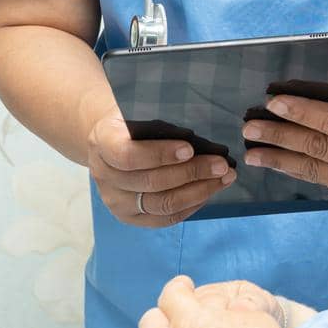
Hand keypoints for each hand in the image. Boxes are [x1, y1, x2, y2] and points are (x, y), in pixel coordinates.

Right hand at [85, 110, 236, 226]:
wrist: (111, 141)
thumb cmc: (134, 120)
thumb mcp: (138, 108)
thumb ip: (158, 117)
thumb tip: (202, 119)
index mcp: (102, 142)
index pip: (128, 154)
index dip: (160, 154)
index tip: (190, 148)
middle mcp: (104, 175)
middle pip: (151, 182)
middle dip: (192, 173)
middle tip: (222, 164)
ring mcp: (115, 200)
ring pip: (161, 204)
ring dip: (198, 192)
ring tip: (224, 178)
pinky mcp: (130, 217)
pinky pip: (164, 218)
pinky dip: (191, 206)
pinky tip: (210, 191)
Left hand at [238, 77, 327, 203]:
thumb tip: (312, 90)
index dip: (301, 112)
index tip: (273, 102)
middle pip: (320, 150)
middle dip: (281, 137)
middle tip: (251, 129)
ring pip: (318, 172)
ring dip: (282, 161)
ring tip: (255, 153)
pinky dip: (302, 171)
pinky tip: (282, 163)